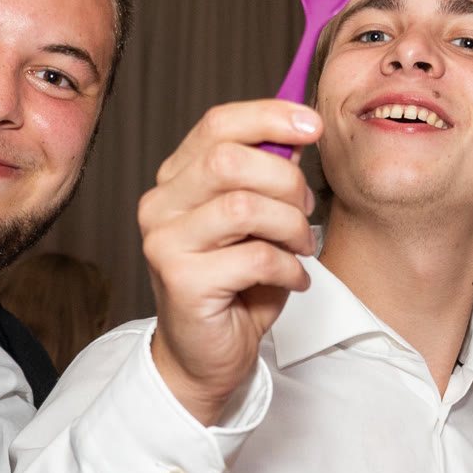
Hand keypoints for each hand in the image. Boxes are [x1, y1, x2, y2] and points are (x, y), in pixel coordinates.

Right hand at [140, 100, 317, 424]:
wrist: (206, 355)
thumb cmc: (236, 286)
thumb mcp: (257, 221)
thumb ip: (267, 177)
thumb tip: (300, 132)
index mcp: (177, 179)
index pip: (217, 125)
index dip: (268, 116)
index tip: (312, 124)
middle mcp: (160, 204)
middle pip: (229, 159)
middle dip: (286, 182)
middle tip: (306, 212)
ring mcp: (164, 242)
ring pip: (244, 206)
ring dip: (291, 227)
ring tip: (301, 249)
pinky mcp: (181, 280)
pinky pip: (254, 257)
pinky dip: (288, 268)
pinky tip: (293, 280)